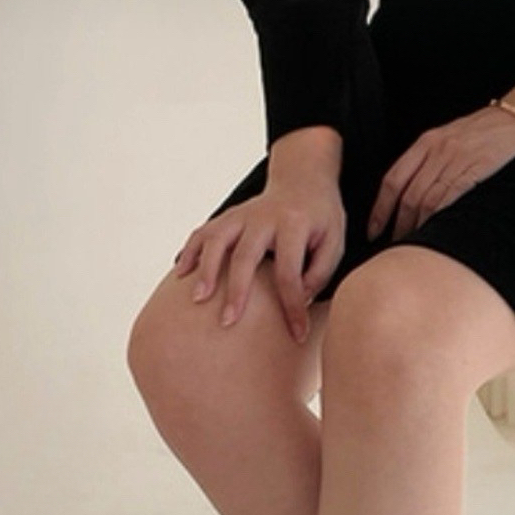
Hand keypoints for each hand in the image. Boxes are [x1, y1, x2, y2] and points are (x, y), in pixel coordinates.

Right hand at [172, 130, 344, 343]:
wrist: (302, 181)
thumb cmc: (320, 221)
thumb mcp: (334, 244)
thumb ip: (319, 273)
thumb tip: (298, 303)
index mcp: (294, 224)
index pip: (289, 272)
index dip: (293, 306)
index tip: (297, 334)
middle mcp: (263, 217)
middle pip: (244, 256)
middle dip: (236, 291)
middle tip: (228, 321)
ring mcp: (241, 214)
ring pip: (216, 240)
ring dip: (205, 270)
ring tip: (197, 299)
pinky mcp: (228, 216)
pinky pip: (202, 233)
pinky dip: (190, 252)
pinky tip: (181, 274)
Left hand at [366, 103, 514, 241]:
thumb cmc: (490, 129)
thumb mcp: (454, 137)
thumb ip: (434, 160)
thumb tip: (416, 195)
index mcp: (427, 142)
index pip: (393, 179)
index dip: (380, 209)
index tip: (373, 229)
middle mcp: (436, 151)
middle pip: (406, 196)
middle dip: (397, 225)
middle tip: (394, 247)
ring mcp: (455, 161)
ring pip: (424, 201)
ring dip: (416, 228)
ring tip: (413, 247)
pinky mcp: (474, 170)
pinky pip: (447, 200)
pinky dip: (436, 220)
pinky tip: (434, 234)